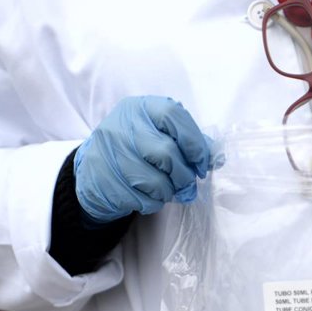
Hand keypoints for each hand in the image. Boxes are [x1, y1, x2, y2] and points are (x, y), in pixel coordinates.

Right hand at [75, 96, 213, 221]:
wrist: (96, 170)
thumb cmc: (136, 149)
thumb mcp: (157, 132)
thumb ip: (187, 140)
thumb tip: (215, 158)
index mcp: (140, 108)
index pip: (173, 115)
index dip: (194, 141)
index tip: (202, 162)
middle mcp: (123, 127)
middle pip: (167, 153)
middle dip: (184, 174)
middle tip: (187, 181)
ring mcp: (112, 155)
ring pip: (157, 181)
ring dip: (170, 191)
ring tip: (168, 189)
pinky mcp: (108, 182)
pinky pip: (144, 199)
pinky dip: (155, 202)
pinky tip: (149, 194)